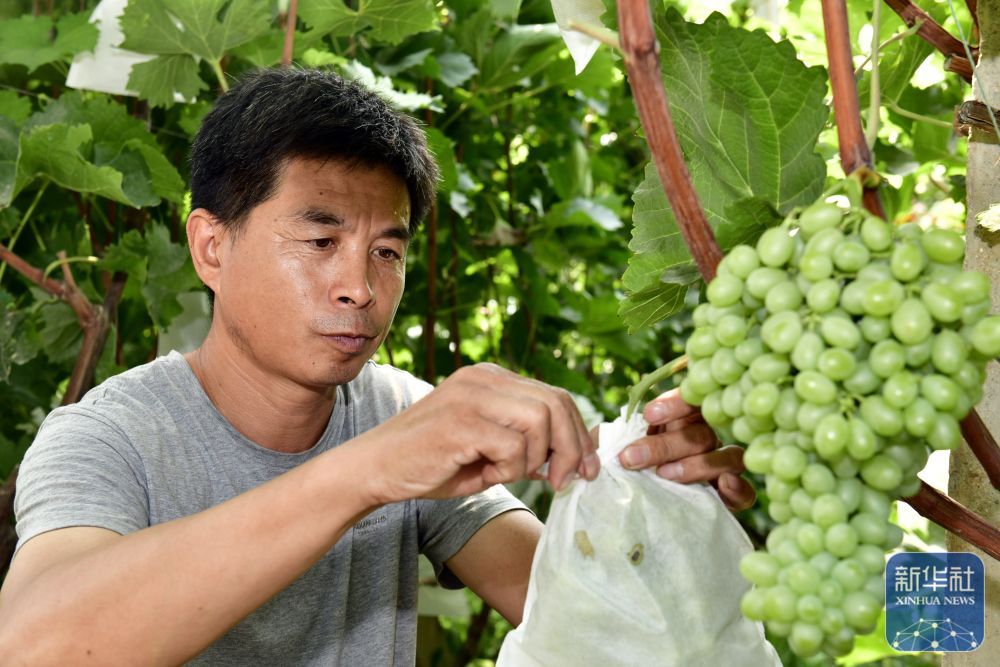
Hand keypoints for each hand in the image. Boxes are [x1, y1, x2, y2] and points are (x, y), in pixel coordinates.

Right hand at [357, 363, 598, 503]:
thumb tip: (579, 455)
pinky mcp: (460, 421)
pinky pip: (513, 445)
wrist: (373, 469)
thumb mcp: (489, 450)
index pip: (555, 396)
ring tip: (507, 474)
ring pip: (540, 421)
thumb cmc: (430, 463)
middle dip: (571, 448)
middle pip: (556, 404)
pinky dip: (510, 468)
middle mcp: (483, 378)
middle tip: (564, 481)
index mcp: (491, 377)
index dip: (578, 433)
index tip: (584, 468)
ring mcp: (471, 396)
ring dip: (535, 459)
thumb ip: (528, 446)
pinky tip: (487, 474)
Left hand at [616, 388, 755, 510]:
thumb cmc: (626, 466)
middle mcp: (707, 437)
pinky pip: (746, 490)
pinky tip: (723, 485)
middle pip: (701, 432)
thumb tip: (604, 436)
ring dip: (697, 465)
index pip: (689, 400)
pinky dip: (737, 488)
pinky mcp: (732, 494)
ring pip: (727, 456)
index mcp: (682, 418)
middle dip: (665, 445)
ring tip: (665, 475)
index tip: (648, 415)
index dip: (674, 404)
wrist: (635, 503)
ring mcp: (722, 464)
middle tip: (632, 457)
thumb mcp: (614, 448)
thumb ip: (612, 438)